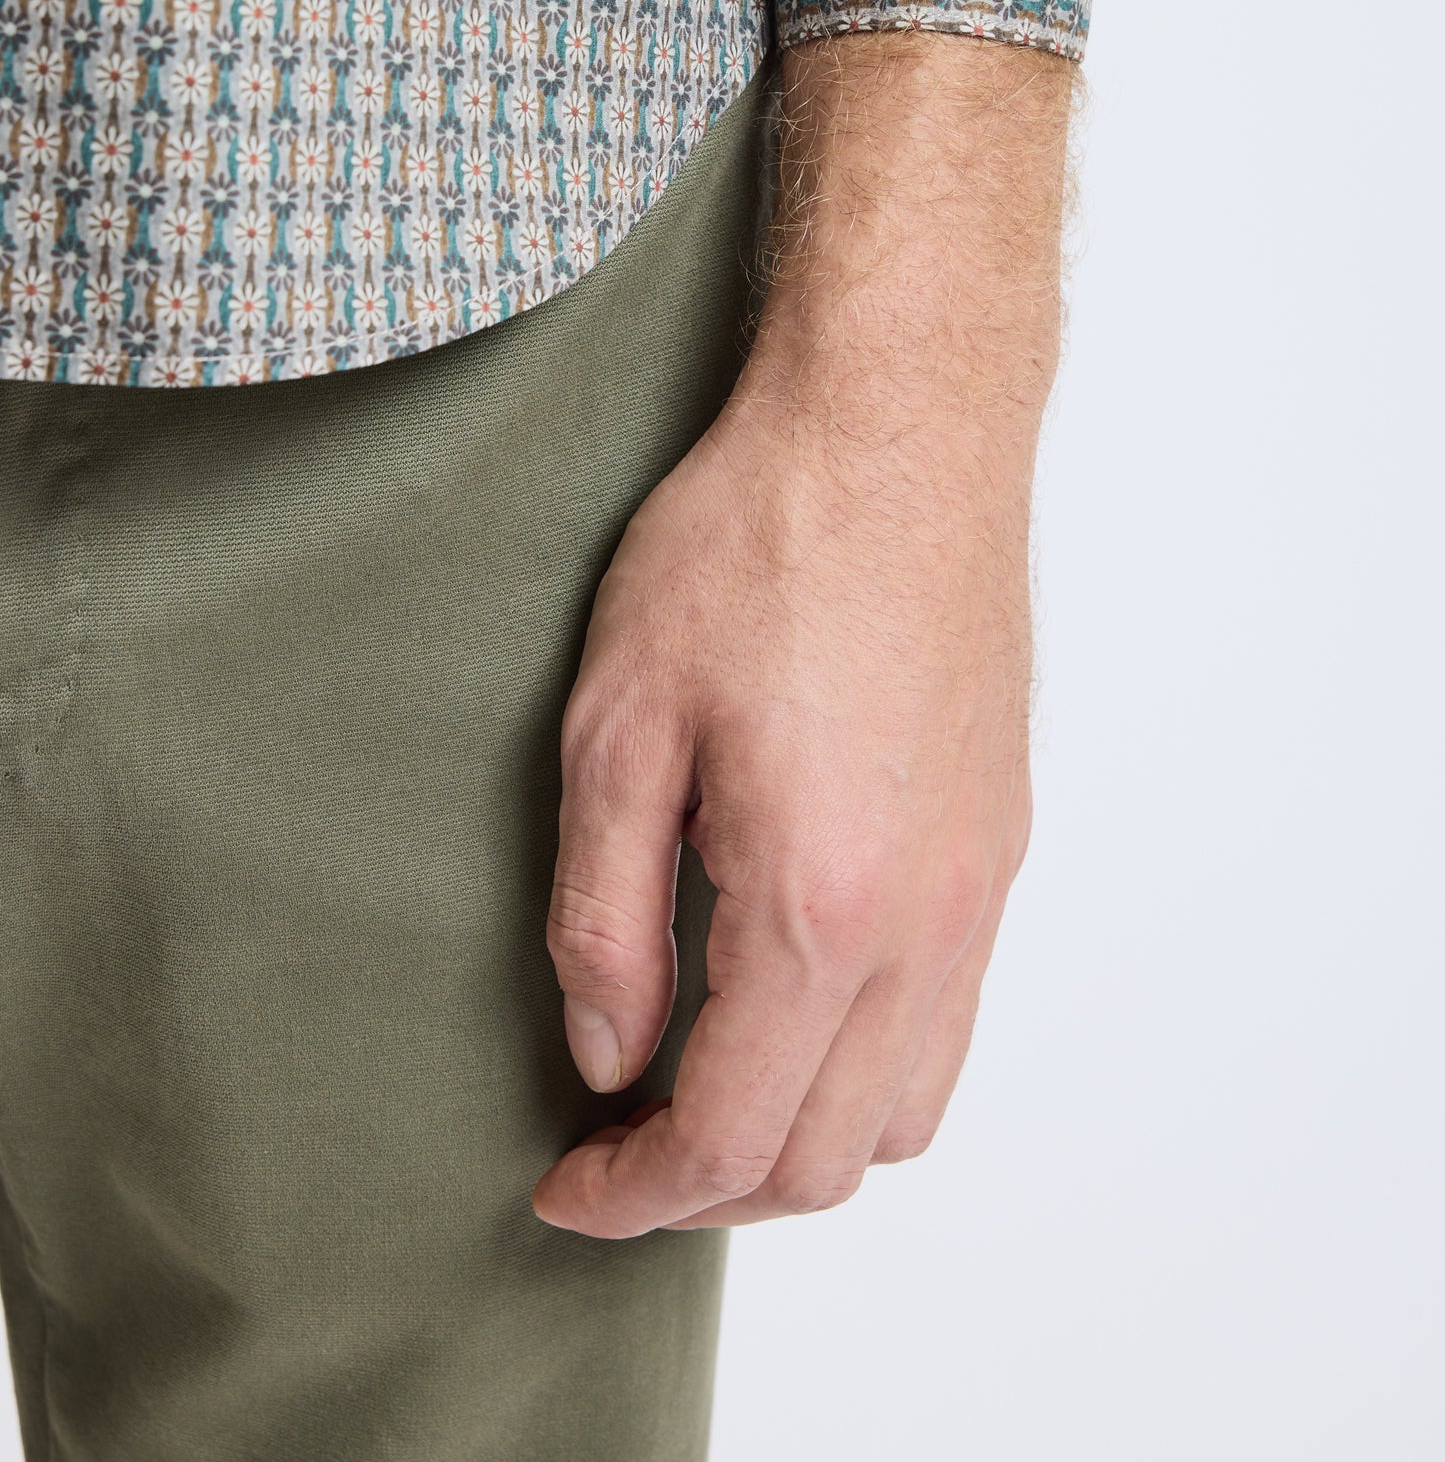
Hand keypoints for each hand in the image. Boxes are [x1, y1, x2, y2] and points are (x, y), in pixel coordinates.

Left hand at [533, 36, 1069, 1236]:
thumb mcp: (618, 726)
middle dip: (708, 1187)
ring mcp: (981, 889)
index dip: (632, 1194)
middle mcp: (928, 925)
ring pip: (906, 1108)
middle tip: (612, 1143)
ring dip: (797, 1135)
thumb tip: (607, 1055)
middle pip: (828, 1157)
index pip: (731, 1137)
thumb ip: (604, 917)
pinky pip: (952, 1021)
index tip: (562, 1185)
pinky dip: (866, 1064)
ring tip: (698, 1078)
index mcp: (822, 907)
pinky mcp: (999, 845)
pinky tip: (787, 994)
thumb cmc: (753, 548)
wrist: (897, 431)